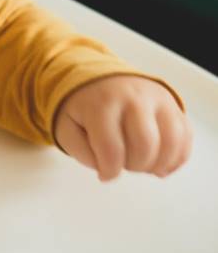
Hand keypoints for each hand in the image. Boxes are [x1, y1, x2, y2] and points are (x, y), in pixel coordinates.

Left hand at [53, 74, 191, 181]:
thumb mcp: (67, 127)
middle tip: (123, 163)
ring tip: (141, 163)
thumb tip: (108, 169)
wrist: (99, 77)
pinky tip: (159, 161)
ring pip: (172, 142)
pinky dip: (176, 157)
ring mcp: (156, 98)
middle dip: (134, 166)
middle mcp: (132, 97)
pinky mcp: (172, 104)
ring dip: (158, 163)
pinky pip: (185, 136)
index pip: (112, 149)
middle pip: (145, 146)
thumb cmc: (84, 107)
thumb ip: (82, 152)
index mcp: (101, 103)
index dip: (110, 171)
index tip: (105, 174)